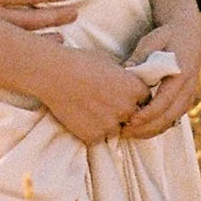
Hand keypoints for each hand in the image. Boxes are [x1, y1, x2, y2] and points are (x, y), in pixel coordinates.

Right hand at [38, 47, 153, 144]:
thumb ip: (124, 79)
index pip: (145, 99)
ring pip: (116, 130)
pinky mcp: (94, 136)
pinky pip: (98, 138)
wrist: (55, 75)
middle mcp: (127, 109)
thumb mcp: (110, 63)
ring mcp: (111, 125)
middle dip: (123, 112)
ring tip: (91, 111)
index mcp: (135, 89)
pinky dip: (91, 131)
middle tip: (106, 104)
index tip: (124, 95)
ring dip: (108, 124)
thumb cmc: (81, 63)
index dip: (135, 98)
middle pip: (133, 117)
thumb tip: (128, 85)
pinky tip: (81, 118)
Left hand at [119, 16, 200, 140]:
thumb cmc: (167, 37)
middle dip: (146, 128)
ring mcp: (189, 96)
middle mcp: (188, 88)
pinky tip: (140, 129)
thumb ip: (140, 56)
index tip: (130, 120)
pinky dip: (157, 127)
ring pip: (171, 121)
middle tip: (124, 132)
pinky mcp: (186, 101)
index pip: (164, 101)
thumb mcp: (153, 40)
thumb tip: (126, 70)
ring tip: (129, 134)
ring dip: (151, 131)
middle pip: (168, 117)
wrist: (189, 36)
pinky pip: (173, 119)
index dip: (147, 114)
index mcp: (182, 73)